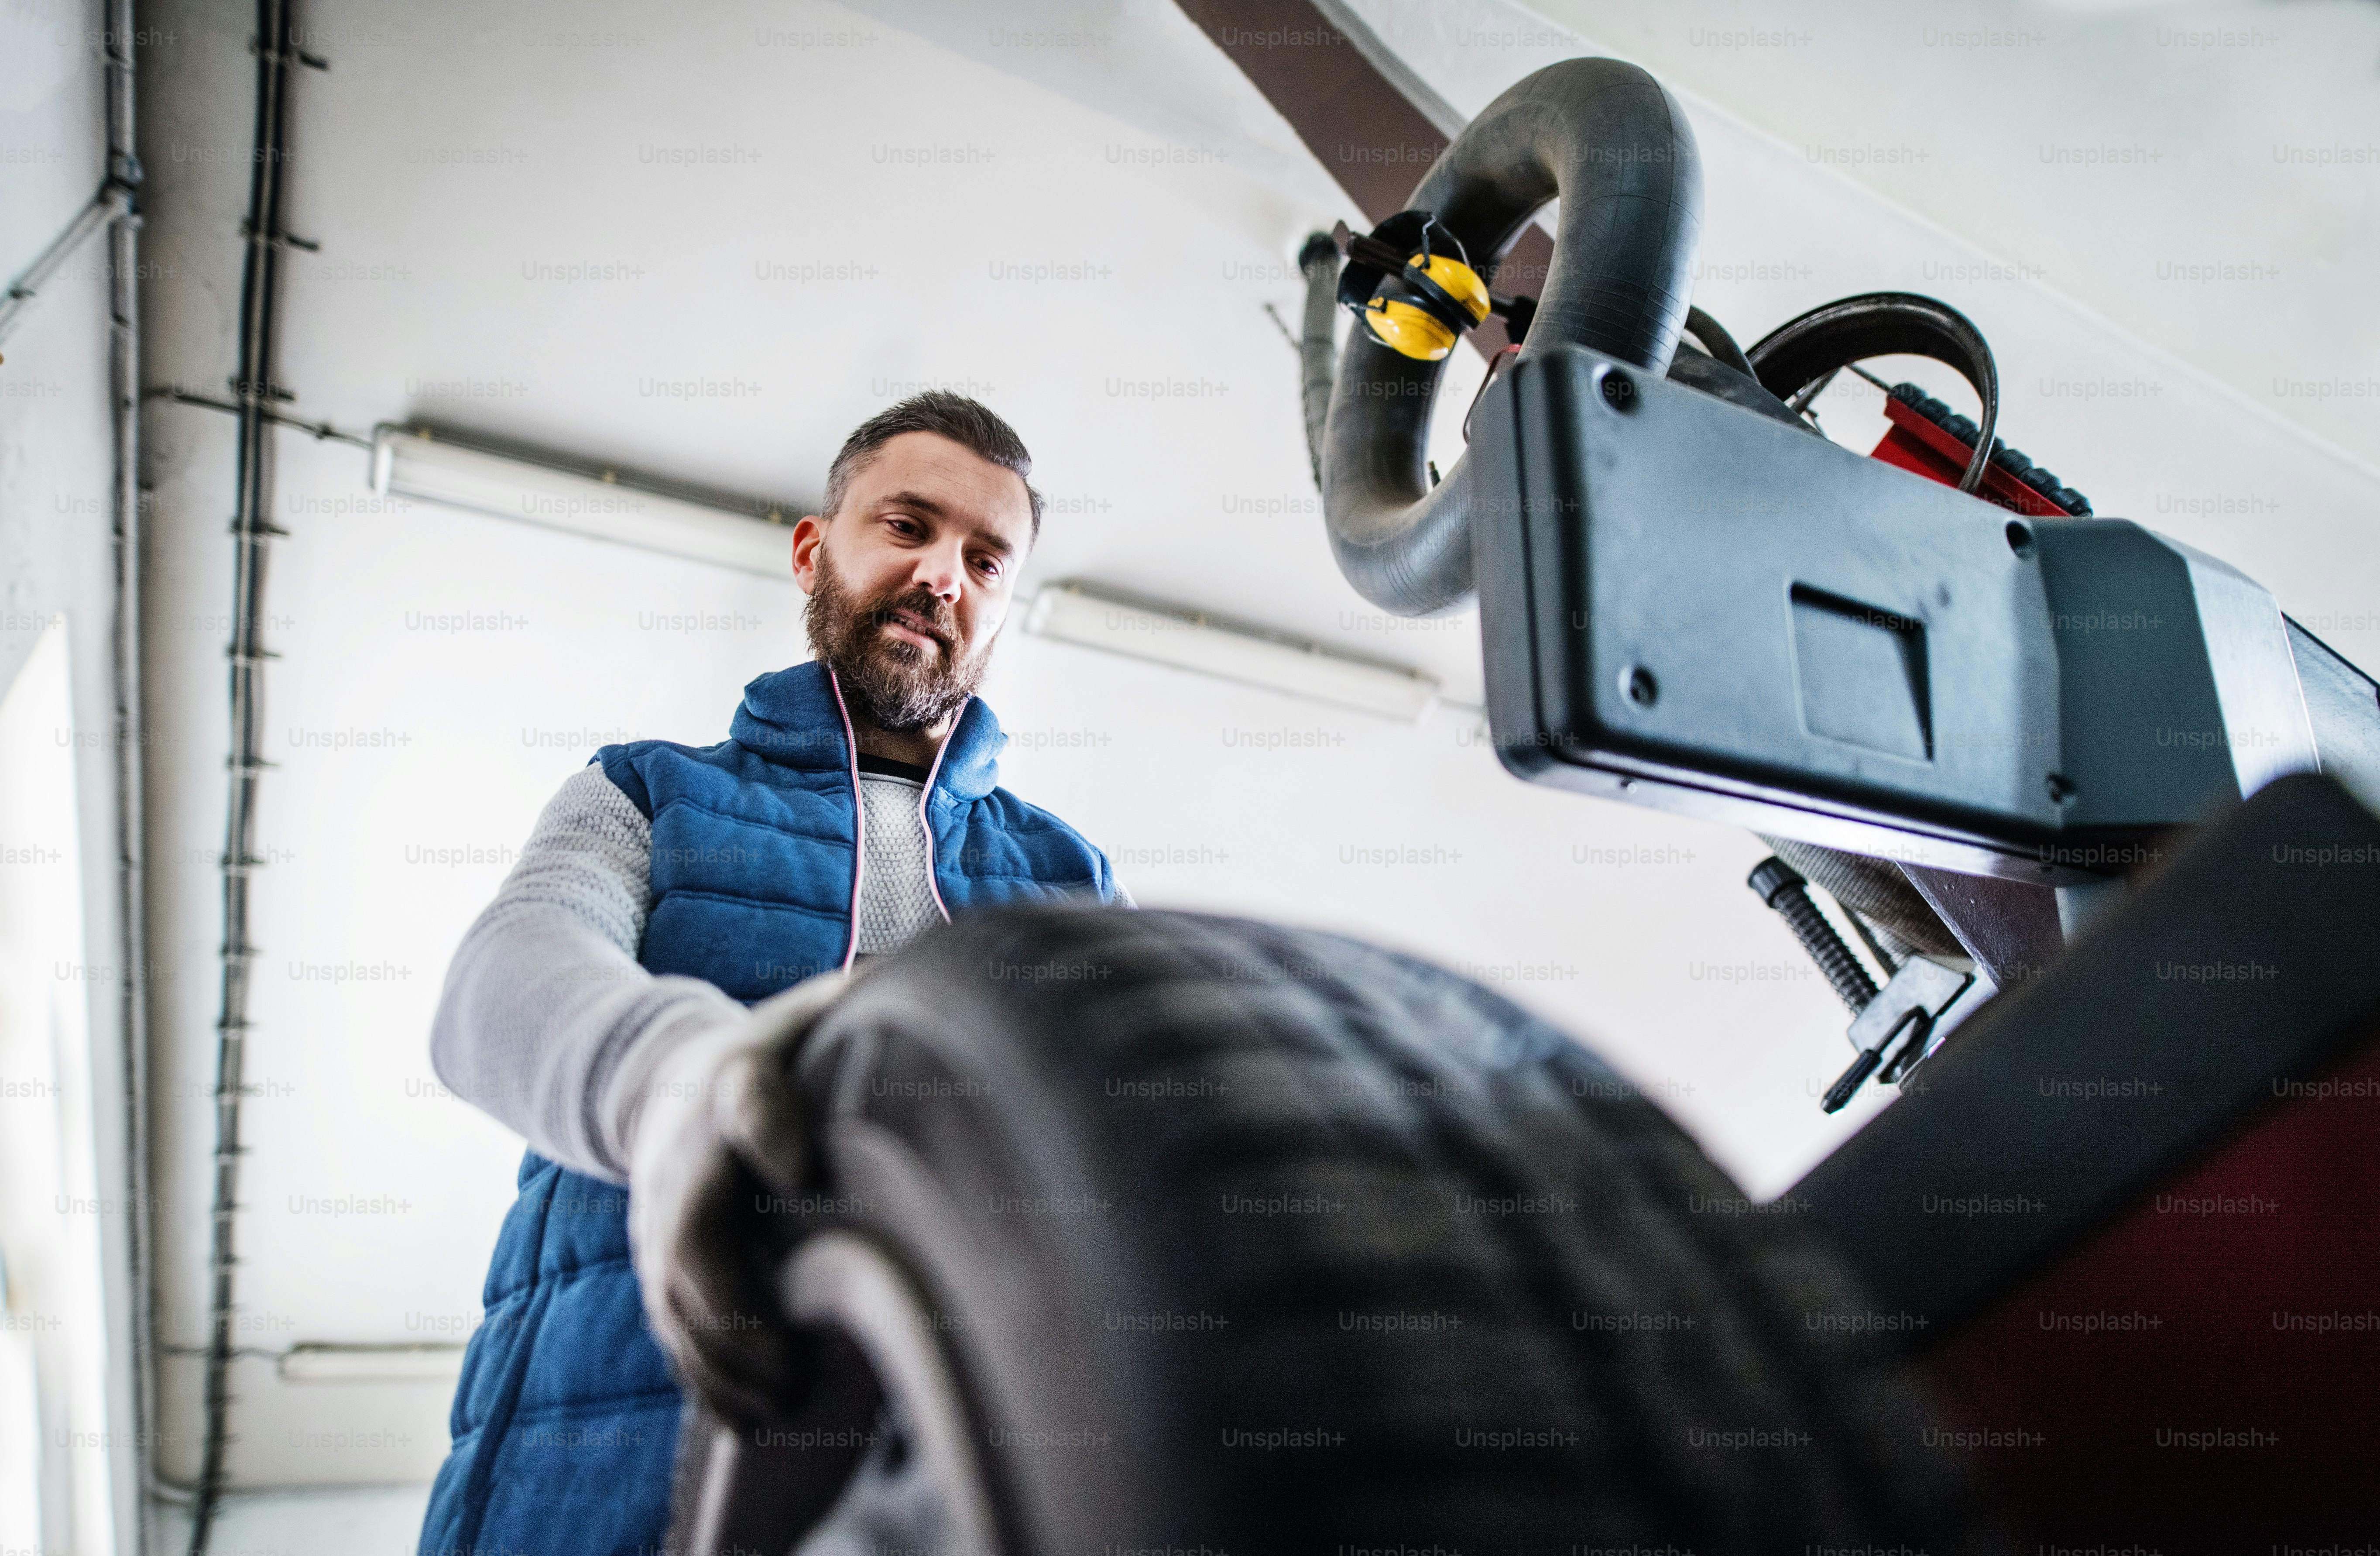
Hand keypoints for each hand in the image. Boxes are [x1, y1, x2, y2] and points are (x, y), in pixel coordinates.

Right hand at [626, 971, 847, 1425]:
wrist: (663, 1079)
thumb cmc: (777, 1053)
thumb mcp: (814, 1013)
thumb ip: (876, 1001)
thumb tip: (972, 977)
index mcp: (737, 1075)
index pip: (747, 1097)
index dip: (769, 1127)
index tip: (801, 1168)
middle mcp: (689, 1151)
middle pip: (690, 1228)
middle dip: (733, 1299)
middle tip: (790, 1362)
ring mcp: (661, 1214)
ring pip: (675, 1297)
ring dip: (723, 1358)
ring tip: (783, 1404)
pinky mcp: (655, 1265)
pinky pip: (670, 1329)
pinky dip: (704, 1380)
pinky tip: (750, 1420)